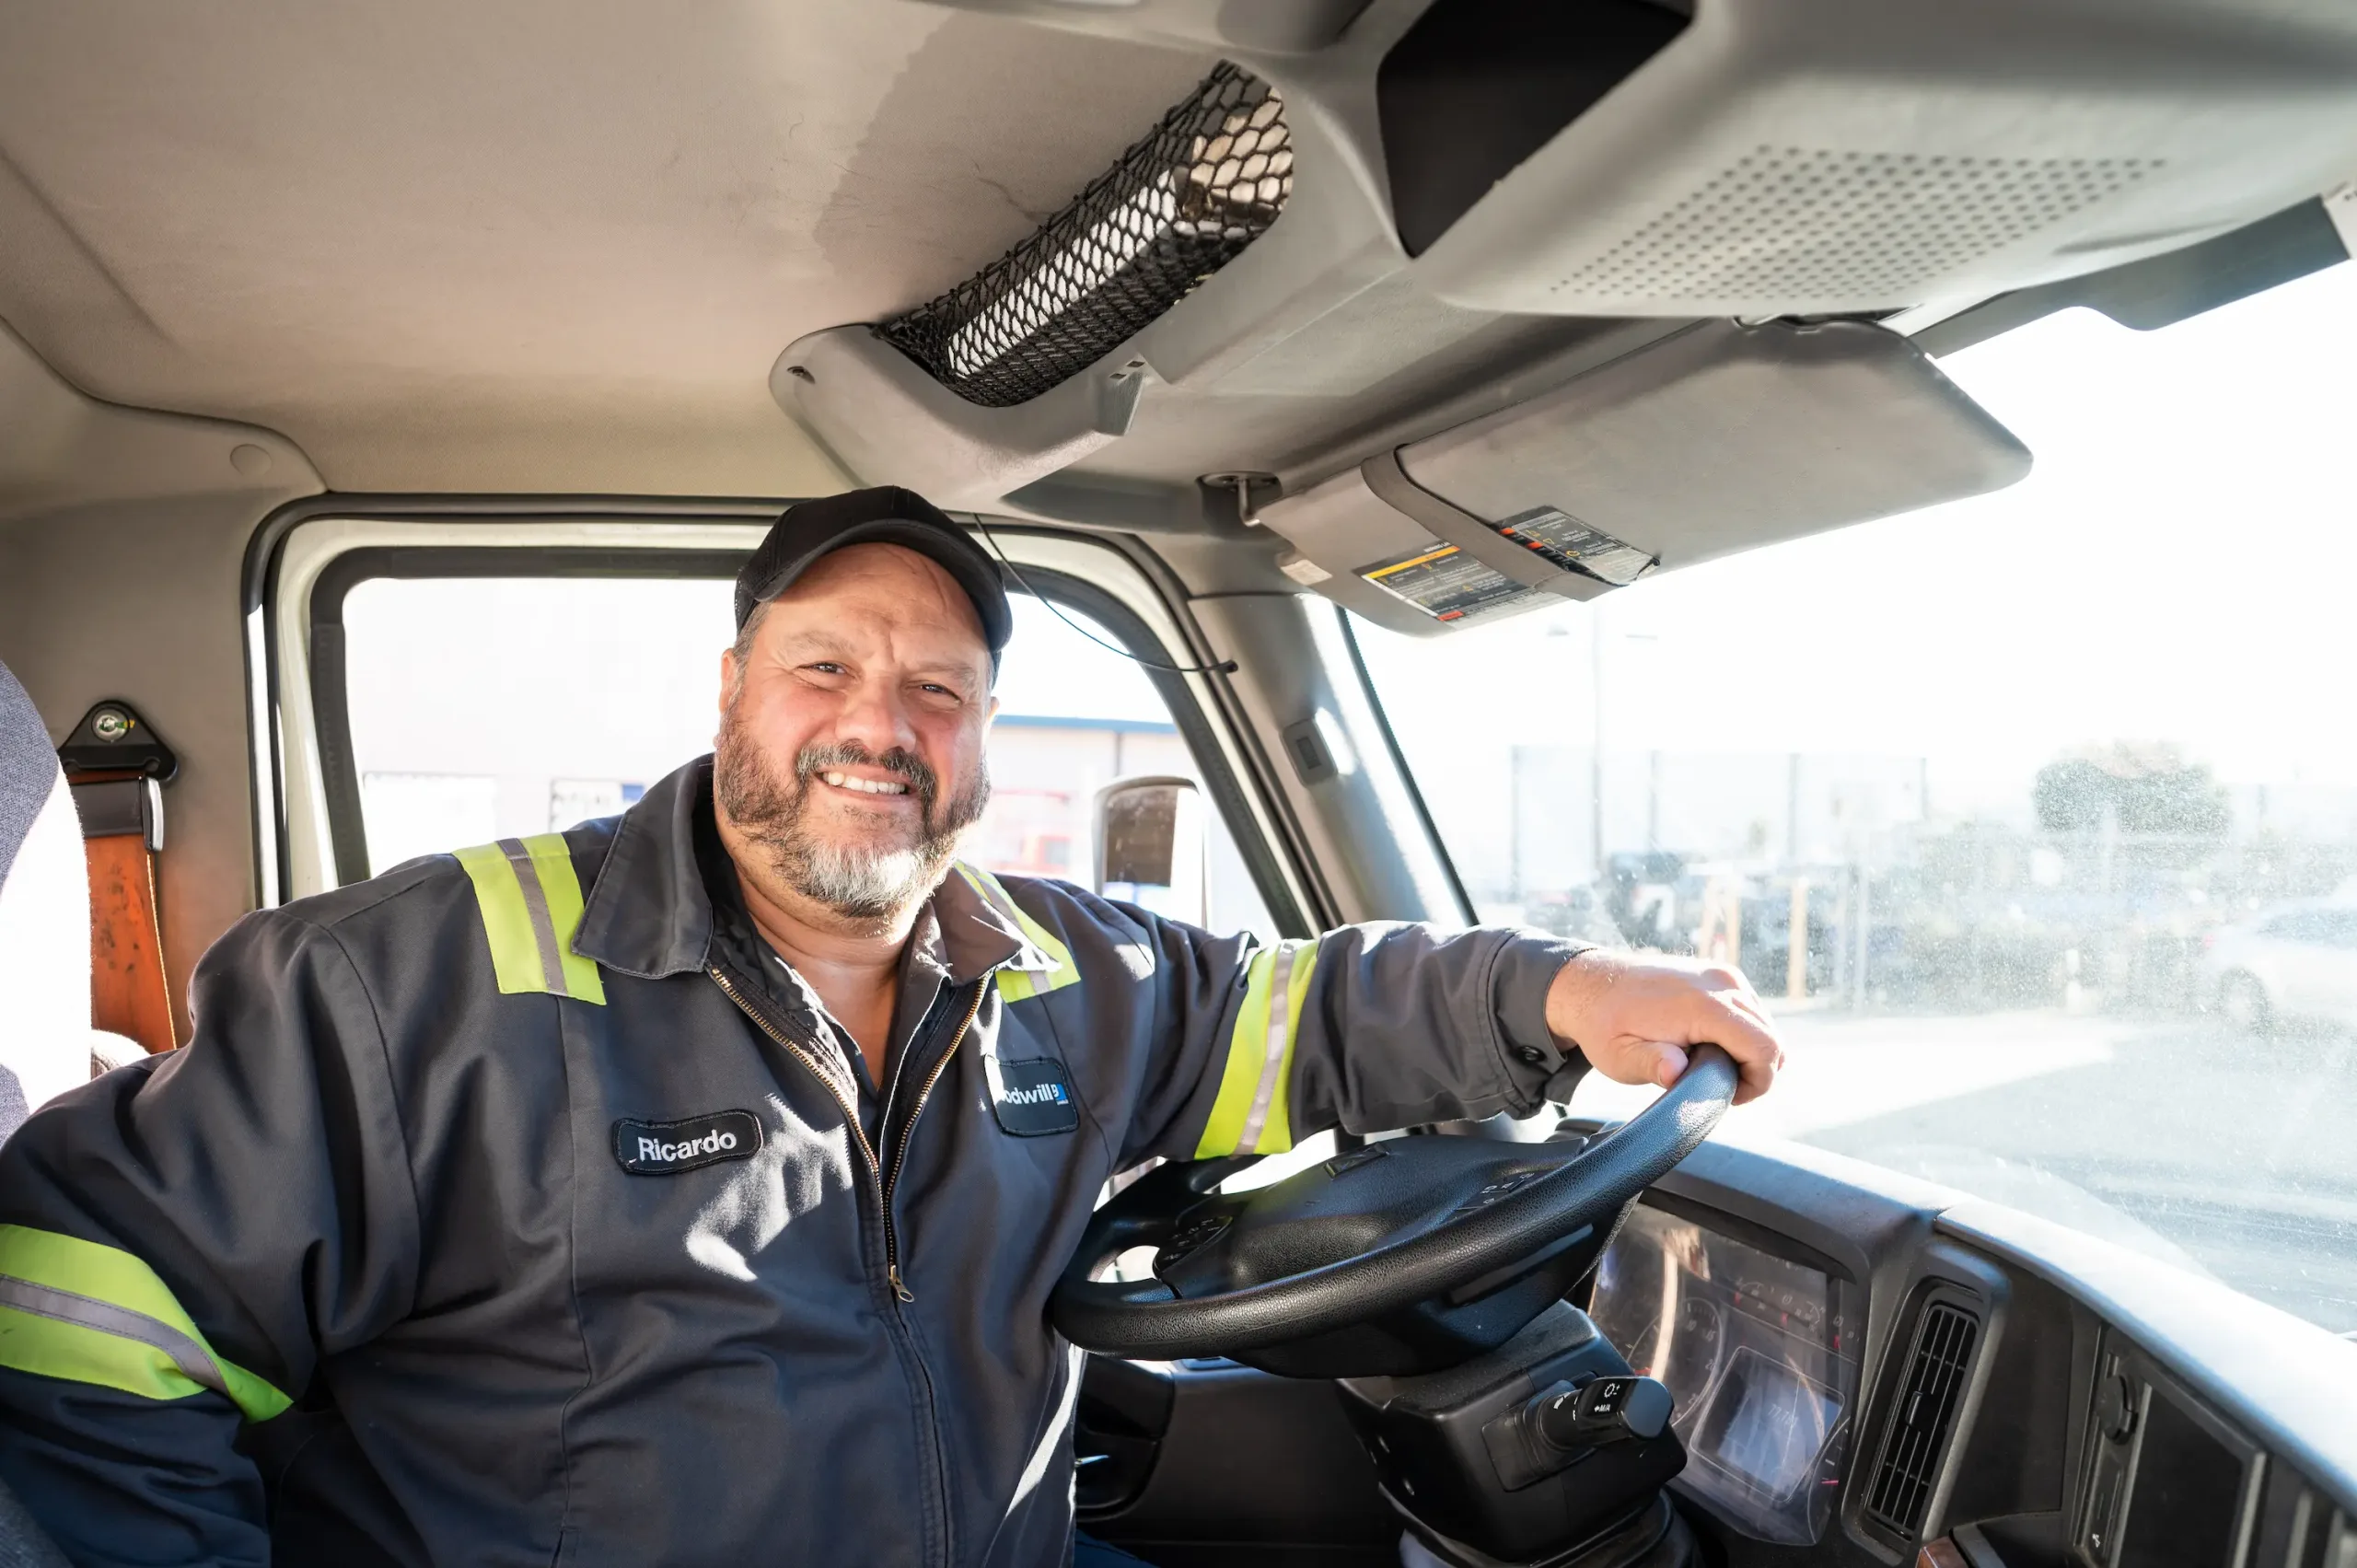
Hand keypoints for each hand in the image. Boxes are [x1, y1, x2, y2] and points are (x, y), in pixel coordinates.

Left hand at [1542, 949, 1784, 1105]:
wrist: (1591, 983)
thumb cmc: (1604, 1025)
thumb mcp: (1619, 1056)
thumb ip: (1651, 1065)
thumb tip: (1676, 1072)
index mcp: (1702, 1003)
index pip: (1764, 1048)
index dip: (1757, 1083)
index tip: (1728, 1097)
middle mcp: (1722, 982)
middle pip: (1772, 1039)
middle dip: (1755, 1073)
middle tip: (1717, 1088)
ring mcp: (1724, 975)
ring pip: (1765, 1026)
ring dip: (1750, 1054)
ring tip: (1710, 1068)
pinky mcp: (1722, 975)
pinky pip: (1752, 1013)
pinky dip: (1743, 1036)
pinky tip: (1711, 1047)